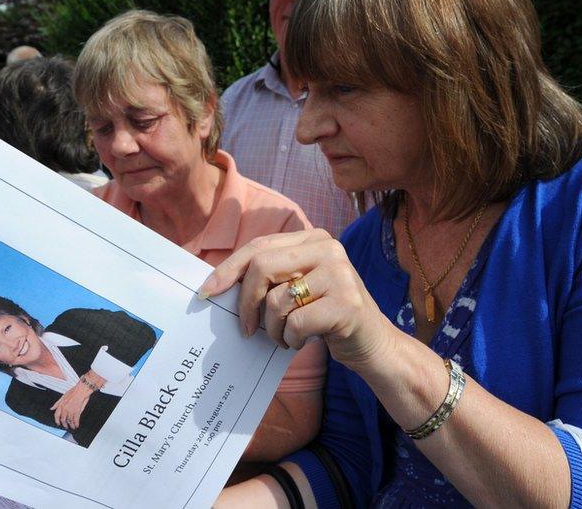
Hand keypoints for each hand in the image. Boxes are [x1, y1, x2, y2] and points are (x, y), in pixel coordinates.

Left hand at [51, 370, 104, 429]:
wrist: (81, 390)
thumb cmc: (74, 392)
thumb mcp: (63, 397)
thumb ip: (57, 403)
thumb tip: (52, 408)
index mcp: (60, 405)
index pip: (56, 415)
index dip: (57, 420)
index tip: (58, 423)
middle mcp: (64, 408)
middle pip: (63, 420)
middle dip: (65, 424)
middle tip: (66, 426)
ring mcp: (70, 410)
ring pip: (69, 421)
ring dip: (71, 425)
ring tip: (73, 427)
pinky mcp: (77, 412)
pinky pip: (76, 420)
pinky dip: (76, 424)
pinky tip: (77, 425)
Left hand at [198, 230, 393, 370]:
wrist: (373, 344)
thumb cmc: (325, 316)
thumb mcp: (298, 288)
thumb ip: (270, 277)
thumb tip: (219, 283)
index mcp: (313, 238)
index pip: (259, 246)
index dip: (228, 269)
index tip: (207, 291)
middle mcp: (329, 248)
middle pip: (262, 267)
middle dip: (247, 303)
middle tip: (247, 329)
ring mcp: (340, 273)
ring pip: (276, 299)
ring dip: (272, 328)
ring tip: (284, 337)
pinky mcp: (347, 303)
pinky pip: (296, 323)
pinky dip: (291, 339)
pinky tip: (302, 342)